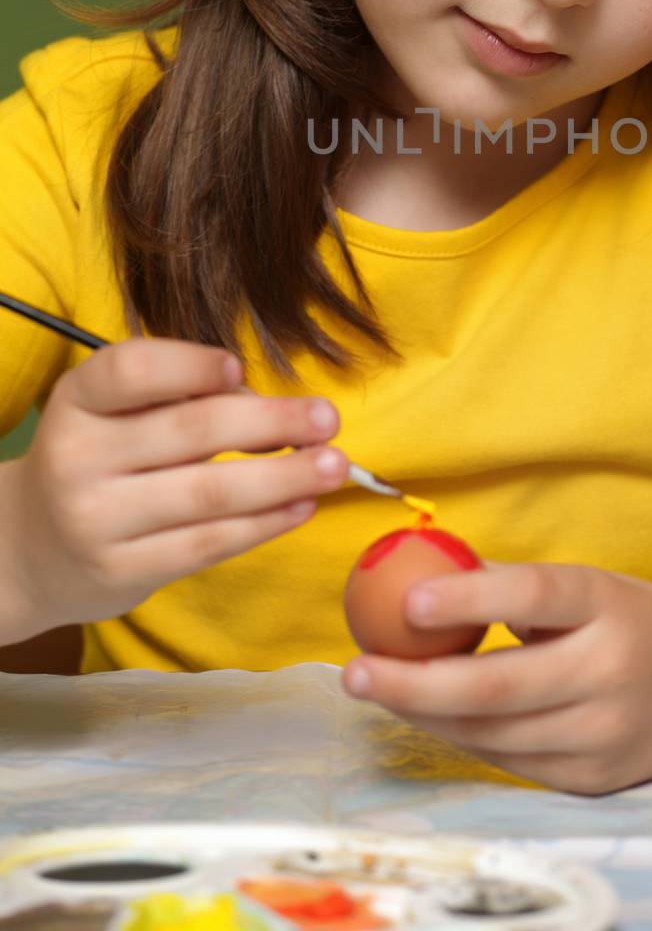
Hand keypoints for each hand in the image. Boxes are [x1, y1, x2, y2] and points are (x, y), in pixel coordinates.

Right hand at [9, 338, 346, 633]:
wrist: (29, 549)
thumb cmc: (99, 460)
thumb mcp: (113, 414)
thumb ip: (178, 399)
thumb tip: (268, 406)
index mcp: (78, 401)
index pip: (131, 371)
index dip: (189, 366)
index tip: (240, 368)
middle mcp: (79, 457)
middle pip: (191, 432)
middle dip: (272, 423)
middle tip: (328, 418)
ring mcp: (97, 520)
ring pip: (209, 494)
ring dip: (284, 478)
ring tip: (334, 466)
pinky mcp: (122, 572)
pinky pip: (207, 544)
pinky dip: (263, 524)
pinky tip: (300, 506)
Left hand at [340, 559, 651, 795]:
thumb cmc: (624, 617)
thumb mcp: (584, 584)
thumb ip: (510, 583)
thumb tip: (415, 568)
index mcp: (608, 604)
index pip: (535, 595)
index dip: (471, 598)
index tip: (407, 602)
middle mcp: (611, 671)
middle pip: (501, 686)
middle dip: (415, 684)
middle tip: (355, 670)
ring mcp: (605, 733)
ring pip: (494, 734)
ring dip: (424, 713)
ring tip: (374, 688)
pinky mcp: (594, 779)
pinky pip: (510, 762)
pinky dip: (461, 737)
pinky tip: (426, 713)